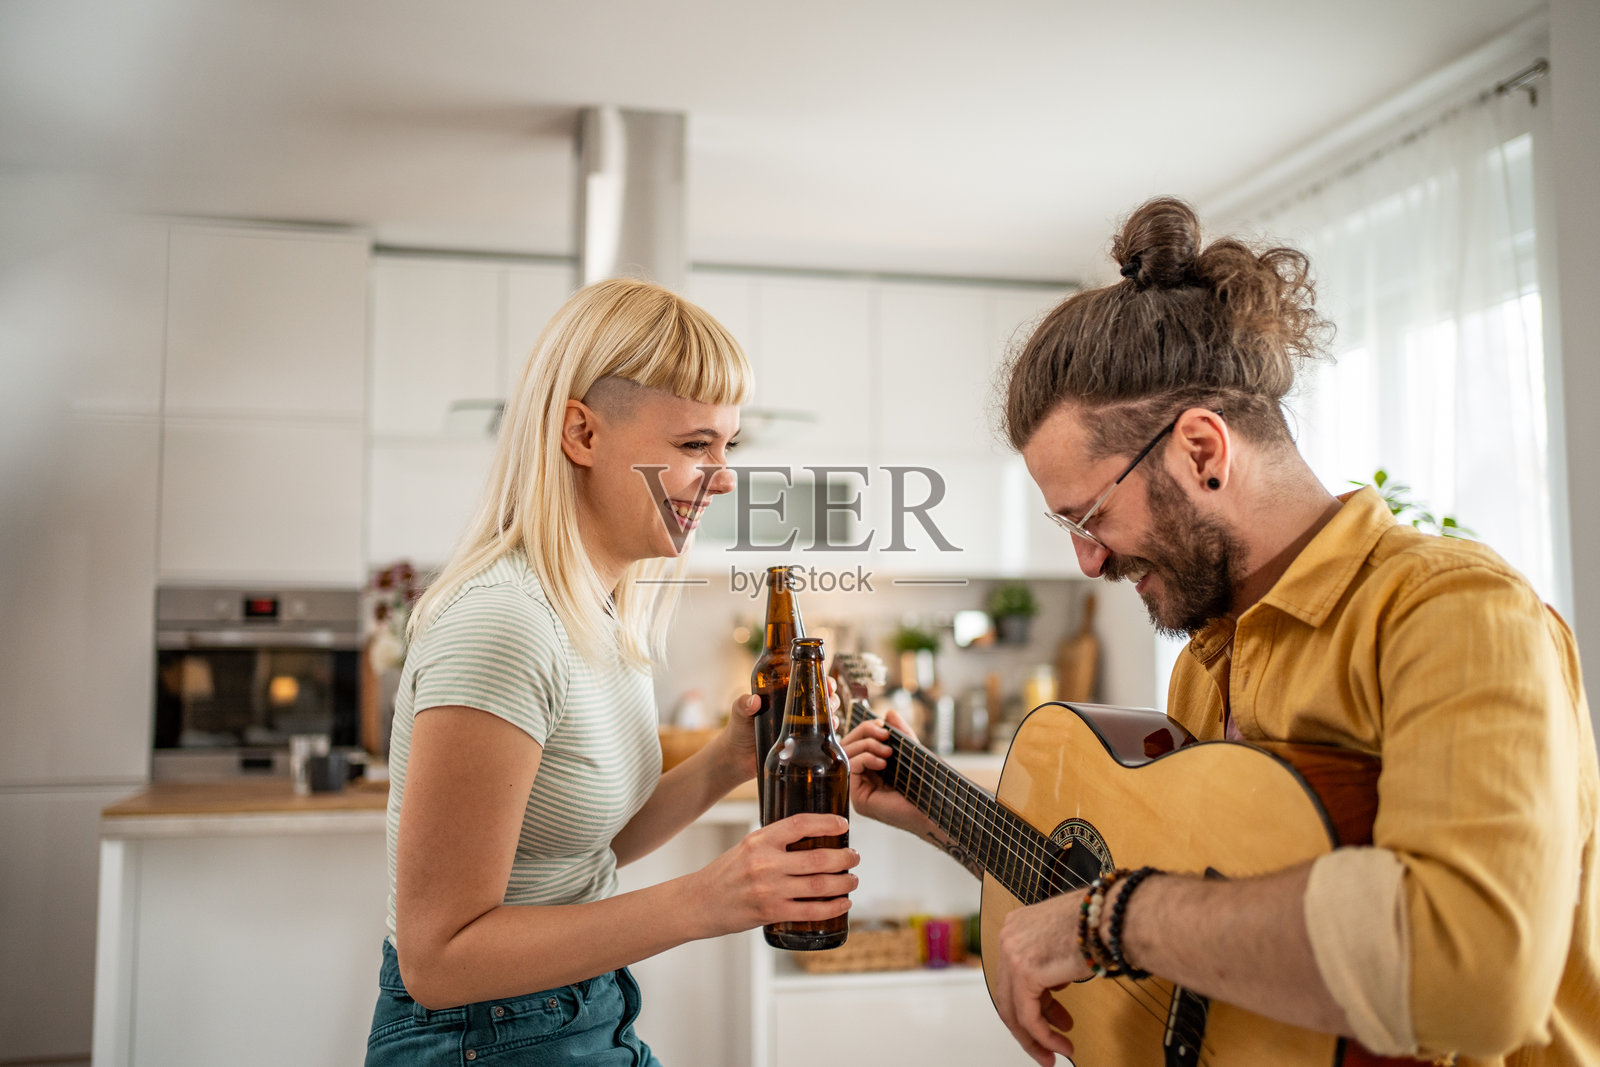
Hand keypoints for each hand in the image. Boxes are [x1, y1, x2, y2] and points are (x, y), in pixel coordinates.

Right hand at [686, 813, 859, 937]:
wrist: (699, 902)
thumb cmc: (726, 873)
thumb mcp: (747, 847)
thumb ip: (775, 842)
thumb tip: (813, 836)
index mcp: (759, 840)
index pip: (800, 824)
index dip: (827, 823)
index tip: (844, 825)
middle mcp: (765, 863)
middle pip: (817, 858)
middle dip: (844, 858)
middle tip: (855, 856)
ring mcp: (769, 890)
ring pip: (819, 885)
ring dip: (844, 882)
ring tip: (852, 879)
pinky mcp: (771, 912)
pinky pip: (811, 911)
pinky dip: (833, 907)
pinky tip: (843, 903)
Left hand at [724, 681, 840, 781]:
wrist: (737, 759)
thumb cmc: (737, 731)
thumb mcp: (739, 713)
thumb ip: (743, 704)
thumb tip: (754, 701)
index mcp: (782, 694)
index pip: (806, 680)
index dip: (820, 678)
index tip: (827, 682)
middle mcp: (795, 708)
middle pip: (821, 696)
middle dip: (831, 696)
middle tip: (830, 701)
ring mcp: (800, 726)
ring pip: (826, 714)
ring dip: (833, 713)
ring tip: (830, 718)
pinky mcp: (802, 743)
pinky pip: (822, 734)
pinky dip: (830, 731)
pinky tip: (829, 731)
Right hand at [841, 708, 934, 836]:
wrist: (936, 811)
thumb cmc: (928, 787)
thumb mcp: (913, 753)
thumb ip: (902, 734)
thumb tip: (889, 713)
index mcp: (873, 768)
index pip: (857, 742)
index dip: (866, 729)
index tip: (882, 725)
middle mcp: (863, 779)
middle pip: (848, 746)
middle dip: (864, 733)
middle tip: (883, 733)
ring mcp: (859, 790)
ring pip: (846, 755)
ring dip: (866, 745)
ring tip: (887, 750)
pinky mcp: (859, 799)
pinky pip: (850, 769)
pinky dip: (864, 759)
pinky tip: (882, 763)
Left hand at [991, 893, 1089, 1064]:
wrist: (1113, 915)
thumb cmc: (1100, 919)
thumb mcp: (1065, 937)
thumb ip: (1051, 958)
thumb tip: (1053, 983)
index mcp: (1017, 924)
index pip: (1013, 974)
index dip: (1031, 1000)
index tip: (1048, 1017)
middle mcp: (1009, 936)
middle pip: (1009, 993)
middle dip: (1031, 1024)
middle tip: (1047, 1043)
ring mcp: (1012, 953)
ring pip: (1014, 1009)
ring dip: (1036, 1037)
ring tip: (1056, 1051)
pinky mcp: (1024, 971)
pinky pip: (1029, 1016)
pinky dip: (1043, 1036)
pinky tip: (1059, 1046)